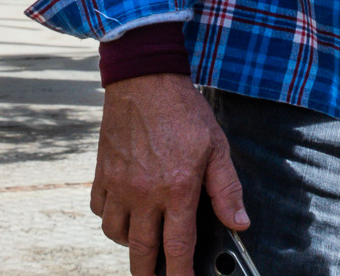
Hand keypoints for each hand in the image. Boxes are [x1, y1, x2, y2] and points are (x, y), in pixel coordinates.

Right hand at [93, 74, 246, 275]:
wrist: (145, 82)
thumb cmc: (185, 113)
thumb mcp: (217, 148)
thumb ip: (226, 190)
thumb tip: (240, 224)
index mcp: (176, 189)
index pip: (177, 247)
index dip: (180, 273)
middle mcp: (144, 194)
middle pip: (142, 250)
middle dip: (148, 273)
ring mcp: (119, 186)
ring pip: (117, 234)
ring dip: (130, 245)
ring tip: (143, 243)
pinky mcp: (102, 175)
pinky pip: (99, 211)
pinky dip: (111, 220)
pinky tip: (123, 215)